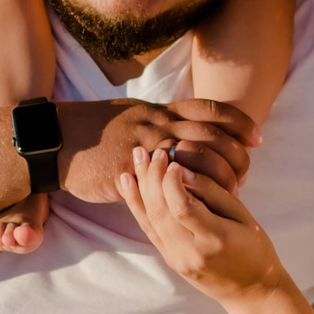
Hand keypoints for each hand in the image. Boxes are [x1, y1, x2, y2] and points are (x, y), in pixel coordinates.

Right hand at [55, 95, 259, 203]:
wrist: (55, 140)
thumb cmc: (94, 132)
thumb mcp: (133, 117)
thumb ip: (159, 123)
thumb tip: (183, 131)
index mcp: (159, 109)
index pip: (209, 109)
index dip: (238, 122)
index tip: (257, 136)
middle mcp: (156, 123)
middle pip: (211, 134)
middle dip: (236, 153)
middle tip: (248, 172)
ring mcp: (144, 145)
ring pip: (196, 157)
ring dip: (219, 175)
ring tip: (232, 191)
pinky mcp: (130, 169)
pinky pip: (168, 180)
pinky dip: (191, 190)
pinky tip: (201, 203)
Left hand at [118, 145, 285, 303]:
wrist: (250, 291)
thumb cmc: (254, 248)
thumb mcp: (244, 217)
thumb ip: (213, 193)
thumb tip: (182, 169)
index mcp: (215, 240)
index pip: (183, 208)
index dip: (172, 181)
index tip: (173, 158)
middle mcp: (191, 252)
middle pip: (162, 211)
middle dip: (153, 176)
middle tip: (152, 150)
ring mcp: (177, 259)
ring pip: (151, 218)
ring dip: (141, 185)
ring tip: (137, 157)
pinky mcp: (169, 259)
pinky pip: (148, 229)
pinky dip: (136, 204)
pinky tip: (127, 182)